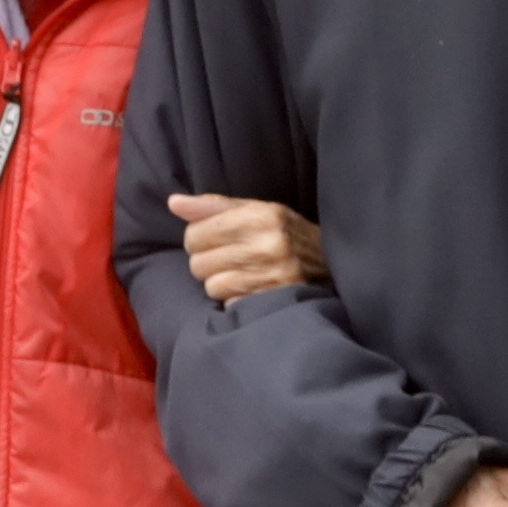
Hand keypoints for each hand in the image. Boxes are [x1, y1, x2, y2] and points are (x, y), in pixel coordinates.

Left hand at [170, 191, 328, 302]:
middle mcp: (267, 245)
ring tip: (243, 275)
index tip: (214, 240)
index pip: (196, 233)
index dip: (199, 239)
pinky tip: (252, 289)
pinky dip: (235, 298)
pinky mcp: (272, 301)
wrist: (333, 266)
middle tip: (230, 259)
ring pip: (211, 286)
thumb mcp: (258, 211)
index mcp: (261, 216)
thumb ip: (214, 207)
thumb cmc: (288, 235)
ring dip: (221, 283)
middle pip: (199, 263)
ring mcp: (271, 276)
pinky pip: (229, 303)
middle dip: (209, 262)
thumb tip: (174, 203)